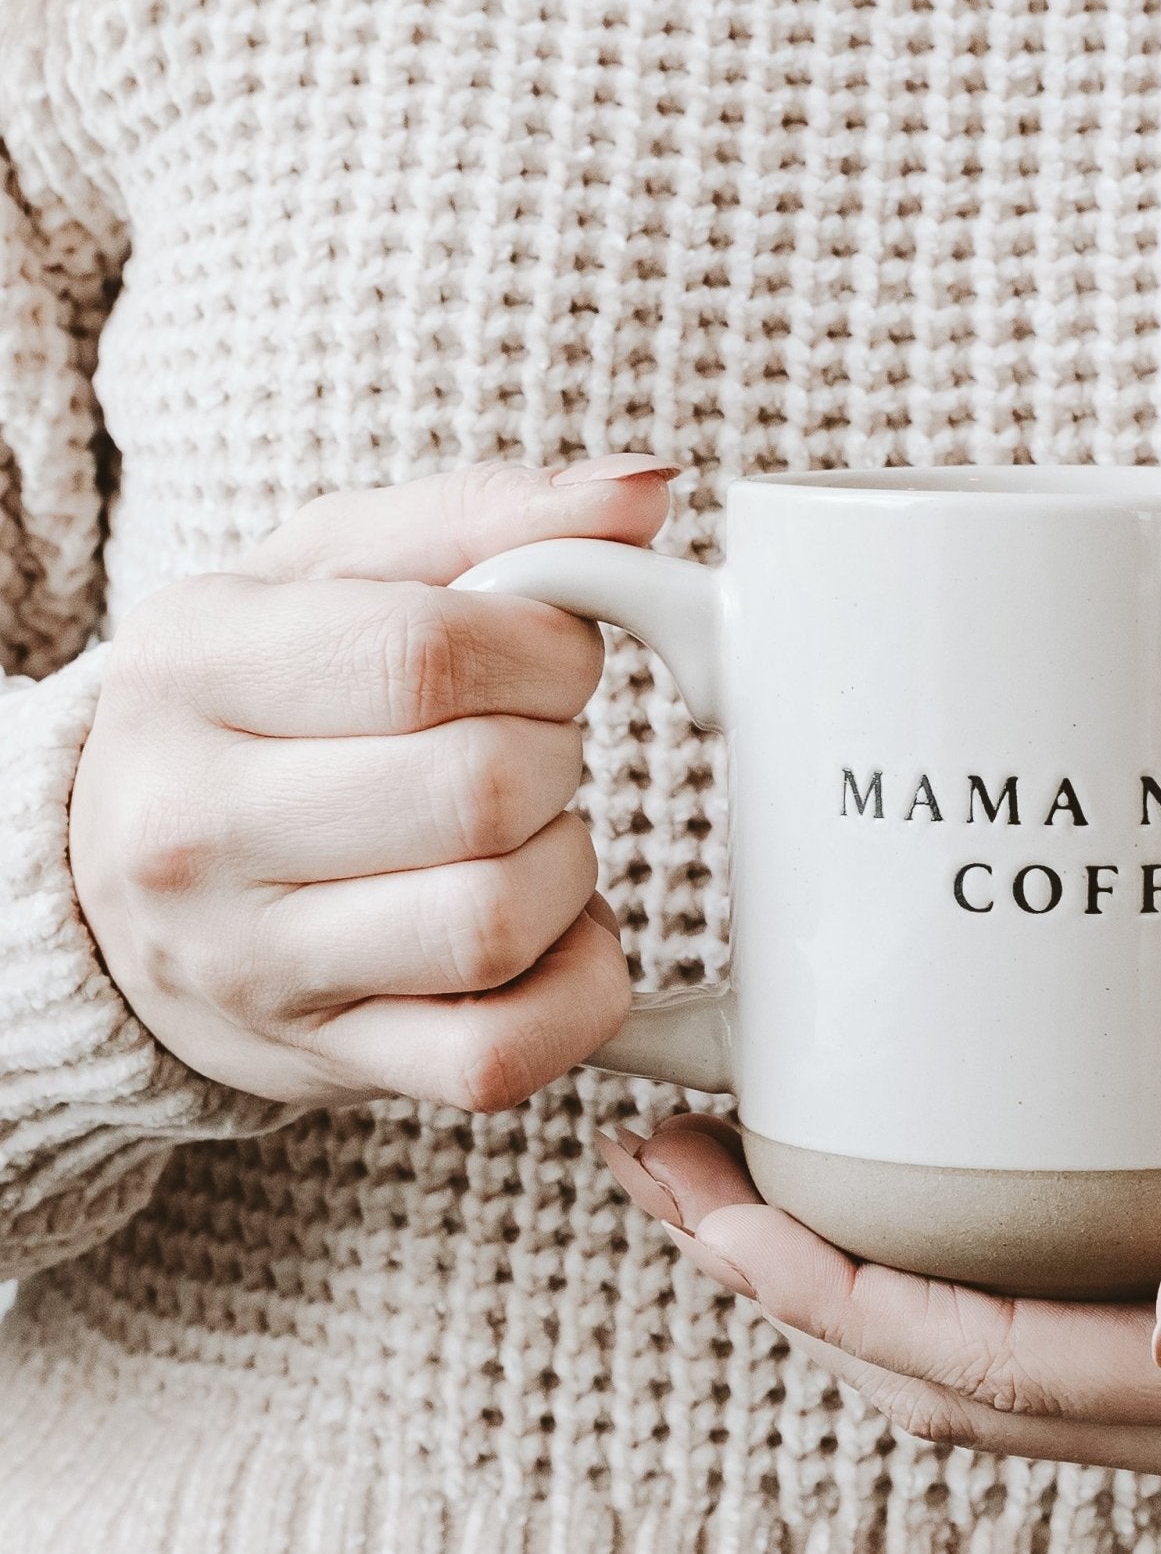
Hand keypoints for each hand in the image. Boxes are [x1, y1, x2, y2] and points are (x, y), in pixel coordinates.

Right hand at [71, 457, 676, 1108]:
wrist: (122, 884)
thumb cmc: (259, 704)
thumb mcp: (332, 572)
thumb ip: (487, 517)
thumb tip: (646, 491)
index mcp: (193, 668)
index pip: (427, 654)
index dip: (546, 651)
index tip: (550, 657)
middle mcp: (198, 829)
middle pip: (481, 792)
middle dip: (558, 757)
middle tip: (534, 747)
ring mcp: (258, 967)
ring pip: (499, 925)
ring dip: (568, 870)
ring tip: (528, 838)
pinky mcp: (332, 1062)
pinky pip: (502, 1054)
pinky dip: (576, 992)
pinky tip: (553, 938)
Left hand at [599, 999, 1160, 1498]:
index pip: (985, 1368)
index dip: (827, 1296)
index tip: (710, 1201)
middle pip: (946, 1381)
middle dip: (790, 1289)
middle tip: (675, 1165)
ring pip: (977, 1367)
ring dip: (845, 1284)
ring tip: (740, 1173)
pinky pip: (1038, 1329)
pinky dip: (933, 1273)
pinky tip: (894, 1190)